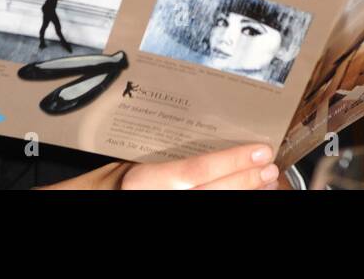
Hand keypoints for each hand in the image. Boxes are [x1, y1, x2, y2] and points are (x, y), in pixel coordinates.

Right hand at [39, 143, 281, 189]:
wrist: (92, 202)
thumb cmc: (111, 182)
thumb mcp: (135, 161)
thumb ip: (169, 157)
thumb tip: (211, 144)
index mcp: (145, 181)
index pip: (198, 170)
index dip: (233, 162)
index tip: (260, 151)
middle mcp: (158, 200)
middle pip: (214, 192)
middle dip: (247, 179)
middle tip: (270, 167)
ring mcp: (168, 211)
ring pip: (216, 206)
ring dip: (245, 193)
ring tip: (266, 181)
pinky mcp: (174, 219)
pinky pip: (210, 211)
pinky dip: (230, 203)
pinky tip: (246, 195)